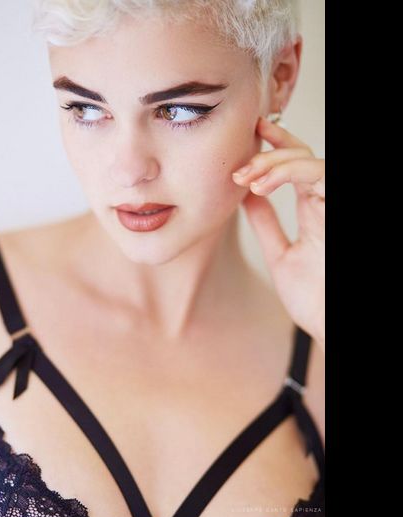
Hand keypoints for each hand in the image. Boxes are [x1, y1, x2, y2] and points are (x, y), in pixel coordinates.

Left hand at [232, 117, 324, 352]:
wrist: (330, 324)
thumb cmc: (315, 299)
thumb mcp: (281, 255)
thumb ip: (267, 225)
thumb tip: (247, 197)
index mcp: (314, 209)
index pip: (296, 165)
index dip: (275, 145)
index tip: (248, 136)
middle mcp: (326, 201)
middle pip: (301, 154)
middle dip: (267, 152)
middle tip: (238, 168)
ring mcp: (332, 204)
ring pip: (309, 159)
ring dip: (273, 162)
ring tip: (245, 178)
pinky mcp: (335, 208)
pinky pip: (319, 174)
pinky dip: (289, 172)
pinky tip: (261, 186)